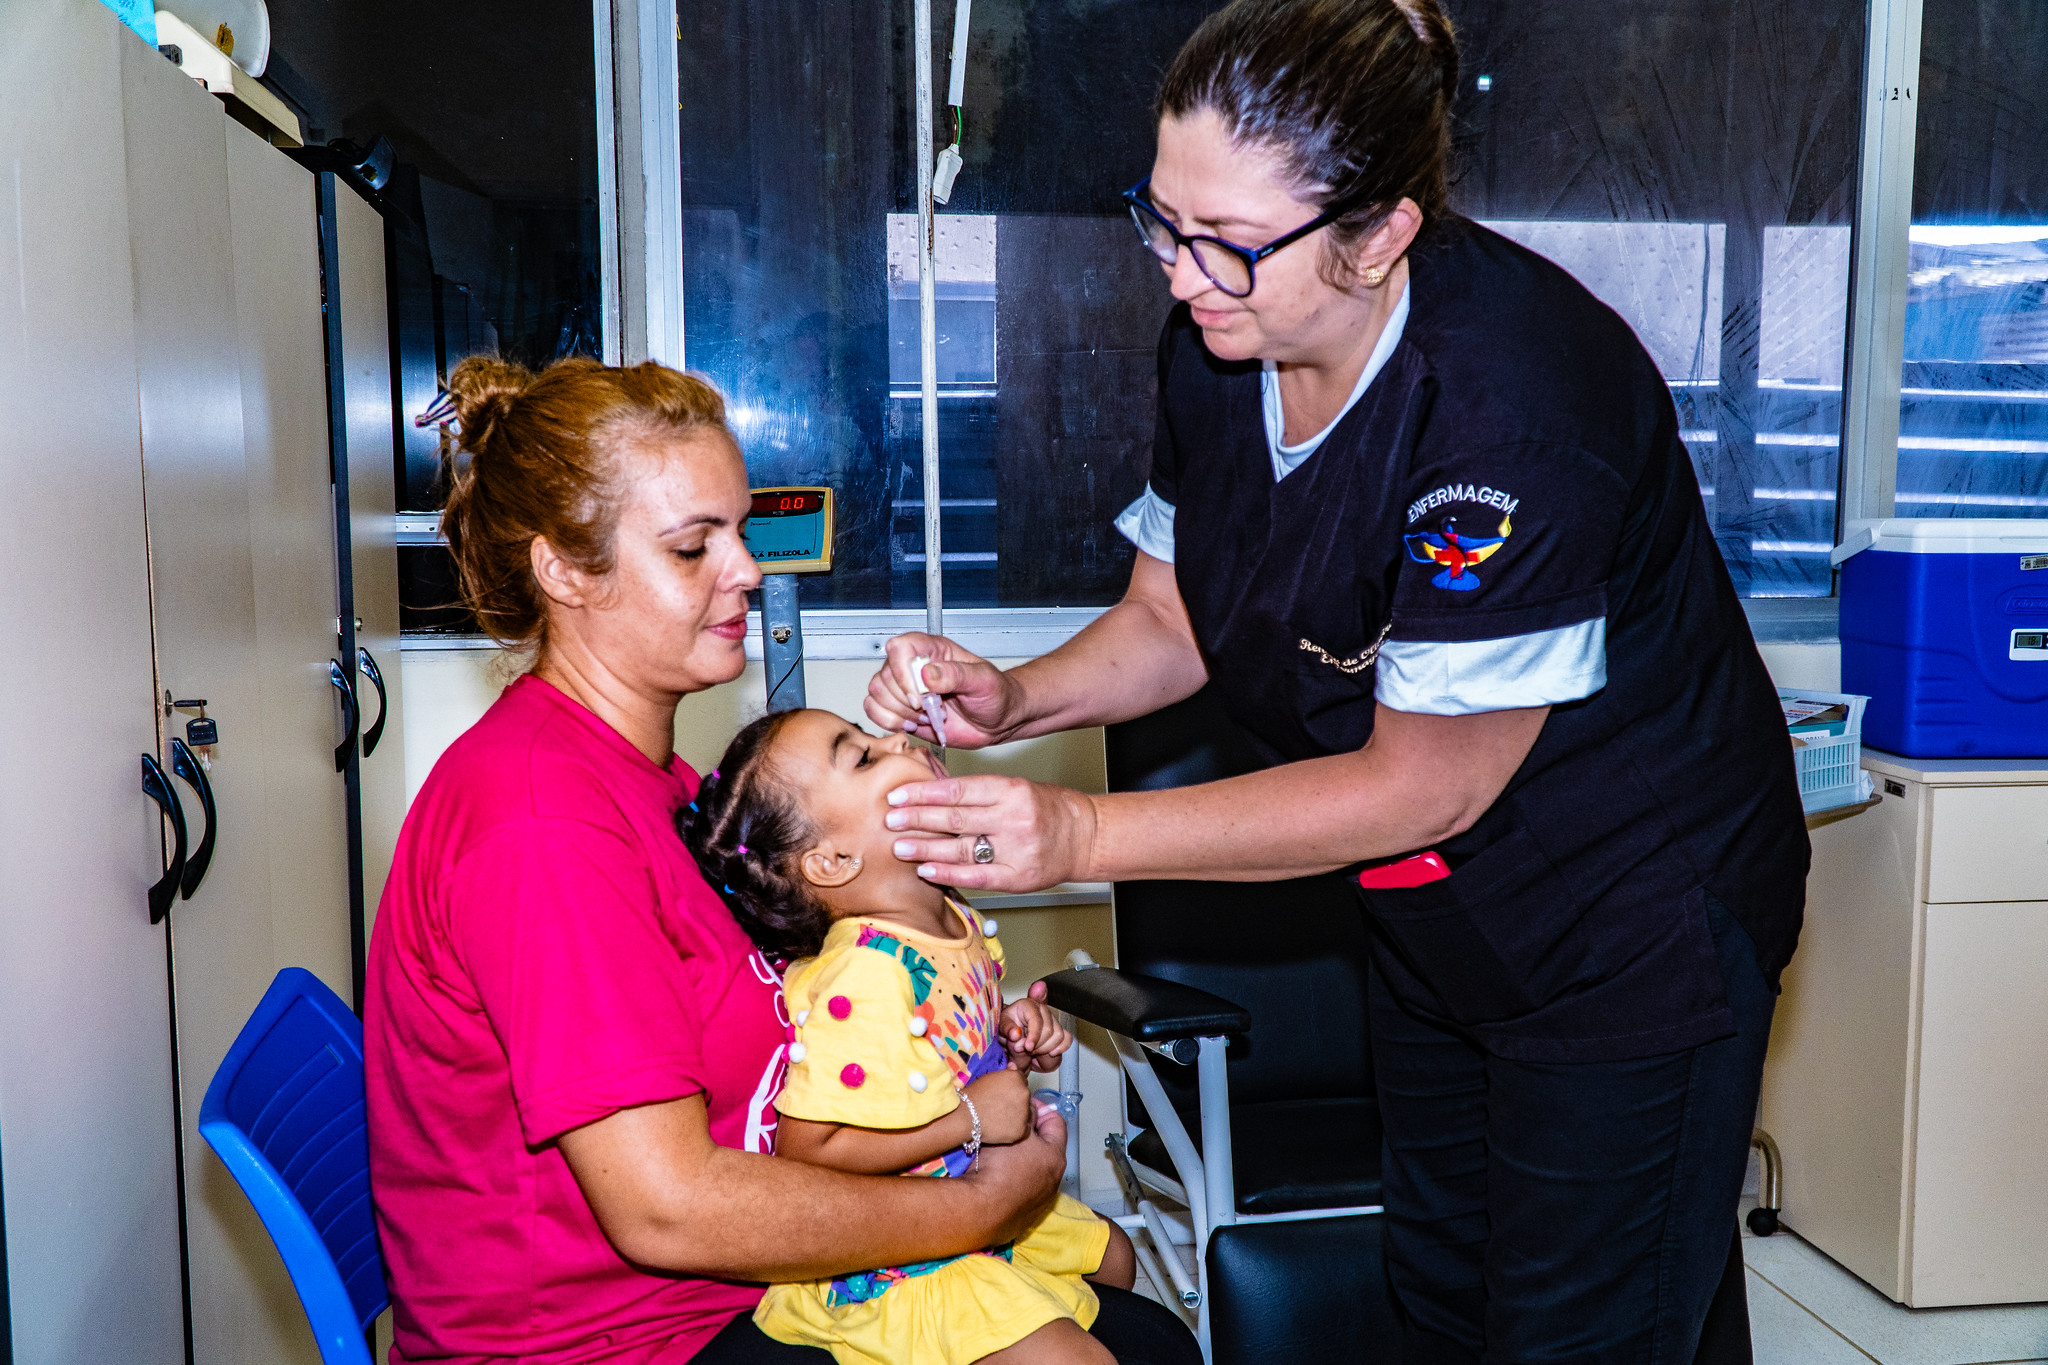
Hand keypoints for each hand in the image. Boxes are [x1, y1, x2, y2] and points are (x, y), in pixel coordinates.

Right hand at [864, 633, 1020, 750]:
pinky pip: (875, 711)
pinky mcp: (901, 709)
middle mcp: (913, 666)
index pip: (899, 648)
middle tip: (933, 709)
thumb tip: (927, 673)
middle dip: (906, 701)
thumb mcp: (983, 680)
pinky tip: (914, 724)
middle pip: (884, 676)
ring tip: (926, 717)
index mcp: (932, 649)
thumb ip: (956, 674)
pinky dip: (890, 722)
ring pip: (876, 694)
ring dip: (899, 713)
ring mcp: (905, 688)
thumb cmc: (995, 694)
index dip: (903, 673)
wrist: (998, 720)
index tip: (921, 695)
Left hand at [884, 773, 1097, 892]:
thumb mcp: (1013, 787)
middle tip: (889, 820)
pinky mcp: (1017, 876)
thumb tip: (928, 793)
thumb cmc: (1046, 809)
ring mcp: (1015, 849)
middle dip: (917, 820)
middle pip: (955, 819)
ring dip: (926, 848)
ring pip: (961, 849)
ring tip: (900, 846)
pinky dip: (948, 874)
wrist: (1084, 835)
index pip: (956, 790)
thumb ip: (975, 793)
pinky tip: (927, 870)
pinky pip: (976, 876)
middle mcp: (1012, 818)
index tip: (897, 796)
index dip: (922, 794)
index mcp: (1009, 789)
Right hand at [959, 1100, 1065, 1246]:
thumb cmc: (999, 1165)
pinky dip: (1012, 1178)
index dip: (1040, 1107)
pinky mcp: (1023, 1216)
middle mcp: (1053, 1181)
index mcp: (1056, 1157)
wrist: (980, 1209)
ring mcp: (1039, 1201)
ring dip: (1020, 1157)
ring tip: (999, 1150)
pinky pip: (1020, 1189)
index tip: (1022, 1104)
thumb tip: (1030, 1109)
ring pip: (1032, 1169)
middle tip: (1008, 1126)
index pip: (1056, 1122)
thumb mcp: (1013, 1128)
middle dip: (1029, 1133)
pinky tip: (995, 1174)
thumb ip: (1026, 1114)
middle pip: (1045, 1147)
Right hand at [964, 1067, 1033, 1145]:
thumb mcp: (989, 1077)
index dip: (1013, 1088)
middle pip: (1025, 1096)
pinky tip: (1005, 1127)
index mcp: (1017, 1078)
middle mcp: (1024, 1093)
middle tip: (1002, 1106)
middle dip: (1017, 1100)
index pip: (1022, 1081)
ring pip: (1027, 1112)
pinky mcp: (1022, 1130)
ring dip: (1019, 1114)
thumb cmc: (974, 1095)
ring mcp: (1024, 1112)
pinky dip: (1017, 1128)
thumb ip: (1006, 1072)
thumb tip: (1014, 1066)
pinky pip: (1025, 1128)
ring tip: (1002, 1117)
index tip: (1003, 1094)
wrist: (965, 1116)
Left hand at [1000, 982, 1072, 1073]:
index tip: (1027, 1047)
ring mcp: (1053, 1020)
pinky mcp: (1059, 1031)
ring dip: (1046, 1049)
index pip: (1036, 1020)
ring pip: (1058, 1036)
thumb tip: (1016, 1034)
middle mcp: (1042, 1010)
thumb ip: (1007, 1029)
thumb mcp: (1001, 1027)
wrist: (1013, 1038)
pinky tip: (1050, 1053)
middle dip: (1037, 1045)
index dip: (1033, 1035)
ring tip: (1033, 1052)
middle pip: (1048, 1030)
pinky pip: (1067, 1039)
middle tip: (1025, 1050)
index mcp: (1028, 1005)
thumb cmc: (1007, 1029)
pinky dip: (1060, 1048)